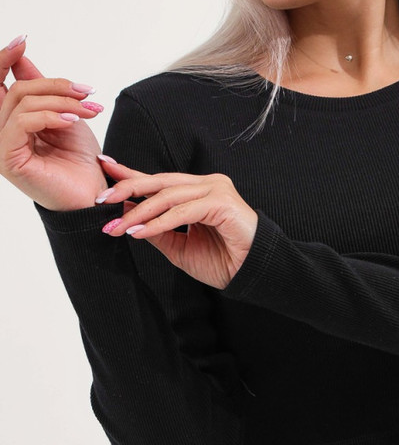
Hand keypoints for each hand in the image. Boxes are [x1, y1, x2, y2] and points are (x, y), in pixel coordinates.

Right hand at [0, 36, 106, 209]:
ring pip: (22, 101)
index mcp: (10, 120)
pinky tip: (73, 120)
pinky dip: (51, 115)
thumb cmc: (79, 159)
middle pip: (16, 89)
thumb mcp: (63, 113)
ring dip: (62, 101)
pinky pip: (23, 122)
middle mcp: (0, 131)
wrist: (93, 194)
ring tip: (89, 110)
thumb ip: (40, 87)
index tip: (22, 40)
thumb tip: (20, 55)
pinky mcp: (7, 158)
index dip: (4, 59)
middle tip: (86, 92)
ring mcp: (1, 145)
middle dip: (55, 85)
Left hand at [95, 158, 258, 288]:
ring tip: (117, 227)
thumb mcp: (179, 247)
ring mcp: (216, 190)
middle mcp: (207, 184)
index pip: (157, 180)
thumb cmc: (223, 262)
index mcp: (197, 191)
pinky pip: (183, 211)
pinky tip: (140, 232)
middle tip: (101, 200)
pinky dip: (160, 222)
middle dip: (127, 189)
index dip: (129, 175)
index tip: (103, 167)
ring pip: (168, 196)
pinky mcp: (222, 202)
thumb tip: (127, 217)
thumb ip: (156, 230)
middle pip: (159, 181)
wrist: (251, 276)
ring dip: (139, 213)